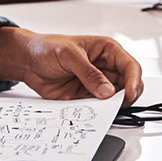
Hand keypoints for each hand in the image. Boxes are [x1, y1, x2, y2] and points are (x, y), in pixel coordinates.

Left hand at [0, 27, 143, 106]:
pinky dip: (98, 112)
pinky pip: (98, 107)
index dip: (134, 81)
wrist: (27, 61)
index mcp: (107, 50)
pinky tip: (91, 112)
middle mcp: (106, 67)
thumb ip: (88, 73)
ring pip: (115, 99)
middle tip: (117, 105)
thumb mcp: (69, 56)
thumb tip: (106, 90)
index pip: (130, 66)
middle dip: (126, 96)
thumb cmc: (47, 48)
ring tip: (101, 108)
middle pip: (128, 85)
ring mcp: (97, 83)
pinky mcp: (86, 96)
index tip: (129, 94)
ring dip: (112, 106)